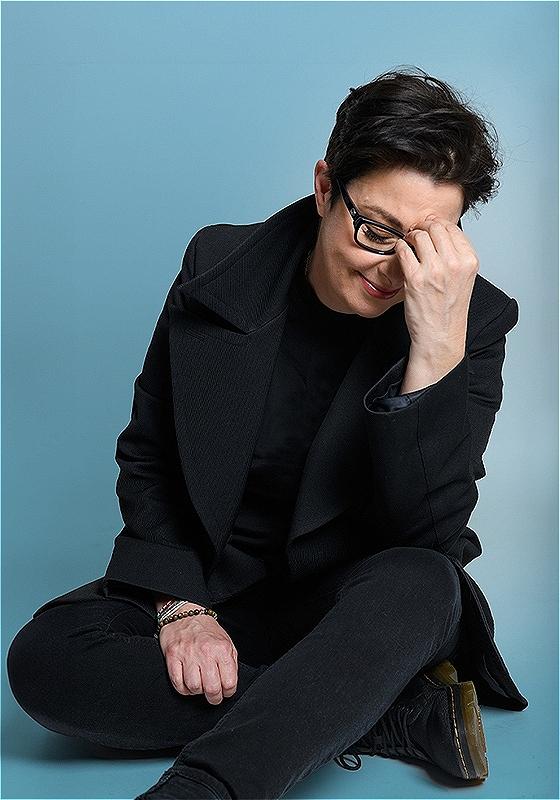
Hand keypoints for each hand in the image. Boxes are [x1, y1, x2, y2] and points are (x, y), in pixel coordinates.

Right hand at [158, 609, 237, 704]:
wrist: (186, 614)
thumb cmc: (206, 631)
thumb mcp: (226, 642)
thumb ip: (231, 663)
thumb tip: (230, 684)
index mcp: (221, 649)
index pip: (229, 682)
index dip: (229, 692)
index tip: (226, 692)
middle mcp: (205, 652)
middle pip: (212, 688)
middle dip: (214, 698)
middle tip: (214, 697)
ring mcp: (187, 654)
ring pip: (194, 687)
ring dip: (197, 692)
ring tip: (200, 686)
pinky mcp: (172, 656)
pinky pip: (177, 683)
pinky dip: (183, 689)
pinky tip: (188, 684)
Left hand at [395, 214, 478, 356]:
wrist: (440, 334)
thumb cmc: (449, 309)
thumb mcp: (464, 278)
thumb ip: (457, 255)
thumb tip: (440, 232)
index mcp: (469, 261)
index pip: (452, 228)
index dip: (437, 224)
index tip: (430, 227)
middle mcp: (454, 264)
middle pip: (435, 227)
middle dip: (423, 226)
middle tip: (417, 233)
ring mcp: (434, 270)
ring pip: (419, 235)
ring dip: (411, 236)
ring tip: (409, 243)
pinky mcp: (415, 278)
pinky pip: (403, 250)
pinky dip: (400, 247)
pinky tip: (401, 252)